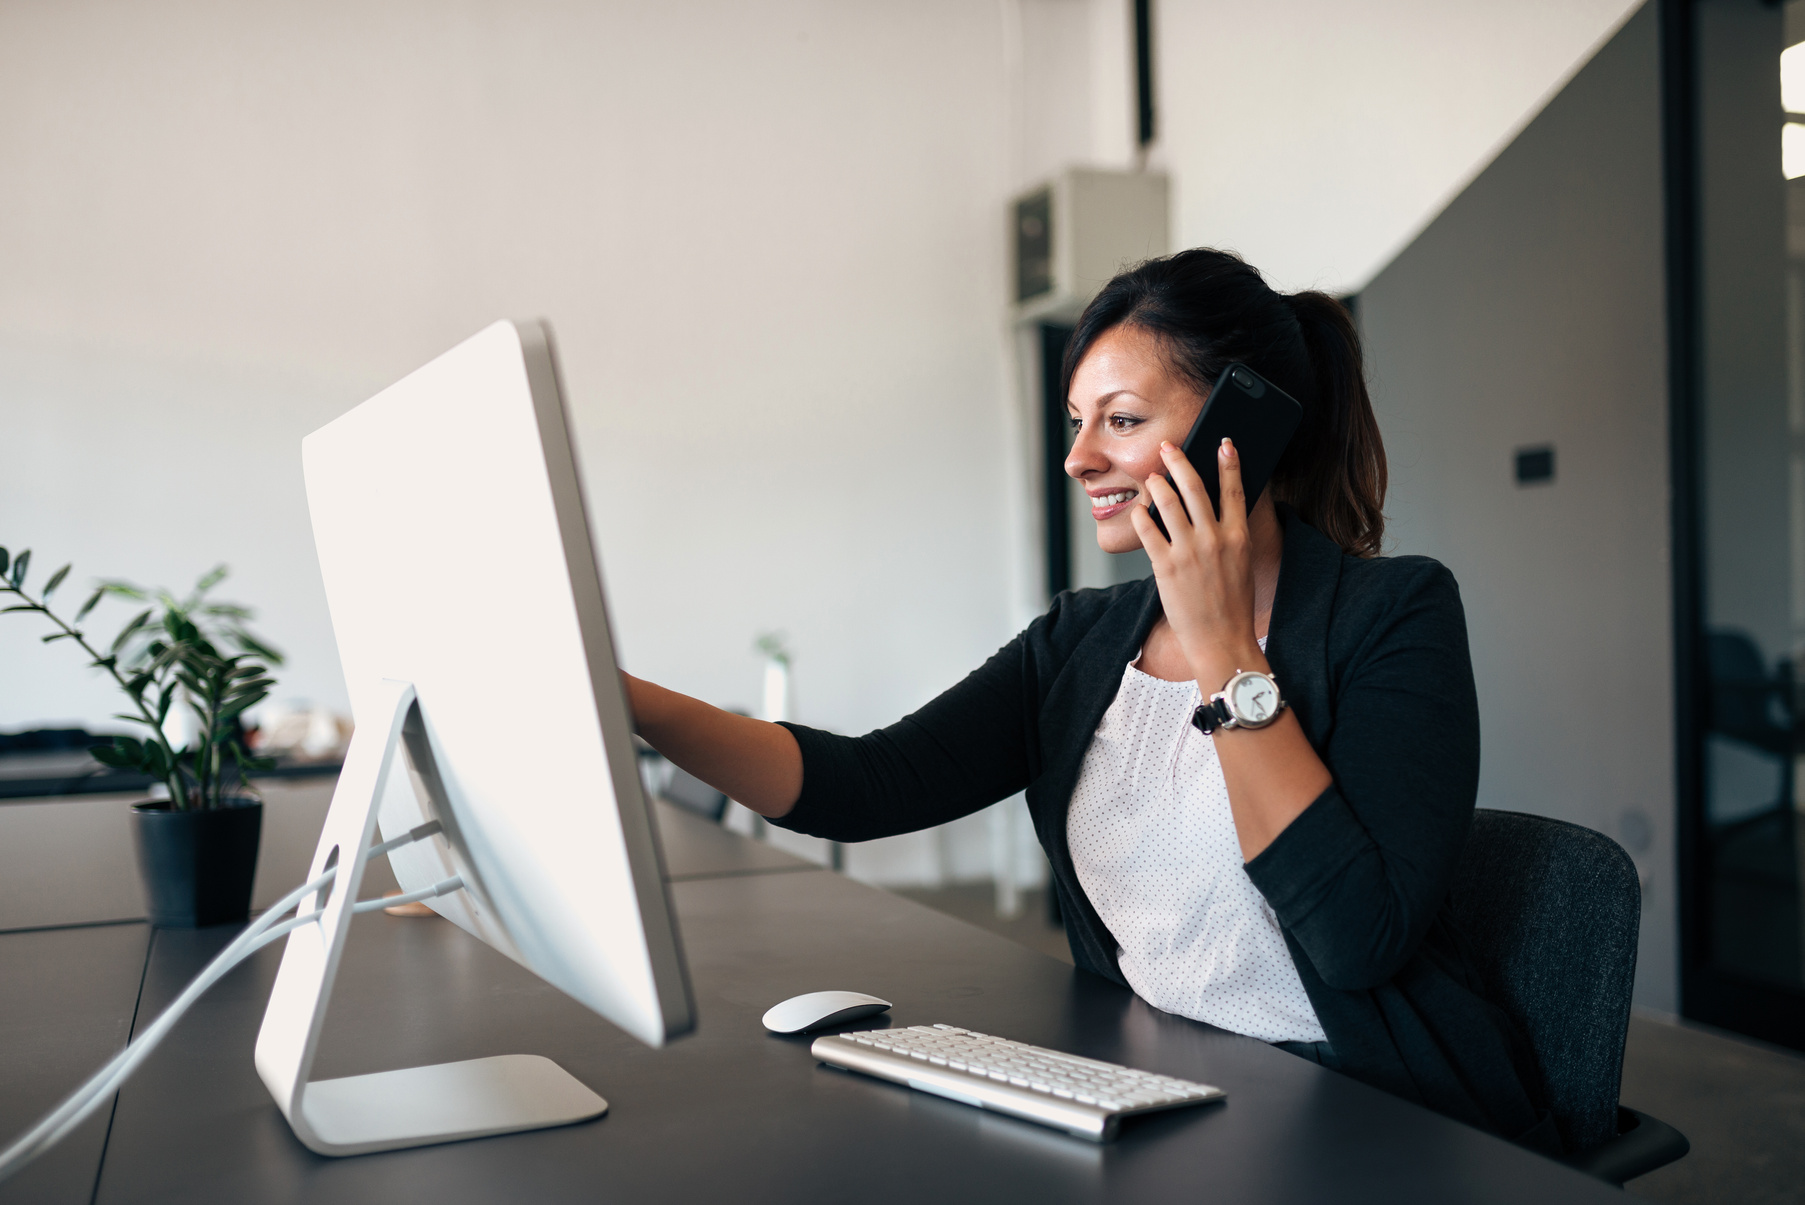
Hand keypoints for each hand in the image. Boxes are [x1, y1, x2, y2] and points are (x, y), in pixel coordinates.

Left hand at [1129, 438, 1266, 687]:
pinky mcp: (1166, 567)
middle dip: (1180, 461)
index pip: (1234, 489)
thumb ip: (1230, 536)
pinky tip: (1138, 511)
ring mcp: (1189, 552)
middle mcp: (1214, 540)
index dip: (1228, 462)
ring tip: (1153, 477)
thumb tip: (1217, 512)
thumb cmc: (1233, 606)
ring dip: (1157, 485)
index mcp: (1238, 537)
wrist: (1222, 642)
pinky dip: (1141, 516)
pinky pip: (1148, 531)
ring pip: (1168, 503)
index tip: (1223, 442)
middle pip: (1194, 488)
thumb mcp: (1242, 565)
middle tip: (1168, 447)